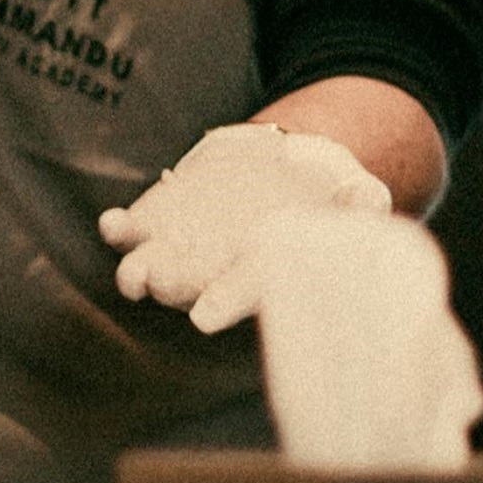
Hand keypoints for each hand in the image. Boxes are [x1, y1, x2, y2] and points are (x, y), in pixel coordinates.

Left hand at [102, 121, 391, 334]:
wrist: (284, 168)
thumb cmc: (328, 196)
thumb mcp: (358, 196)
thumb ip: (363, 205)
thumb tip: (368, 204)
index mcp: (267, 277)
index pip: (247, 292)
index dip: (226, 301)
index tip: (204, 315)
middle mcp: (220, 275)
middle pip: (191, 292)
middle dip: (173, 288)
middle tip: (158, 283)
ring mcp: (183, 252)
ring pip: (153, 273)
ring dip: (139, 273)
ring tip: (135, 268)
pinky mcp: (160, 221)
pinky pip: (131, 235)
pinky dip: (120, 232)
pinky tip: (114, 224)